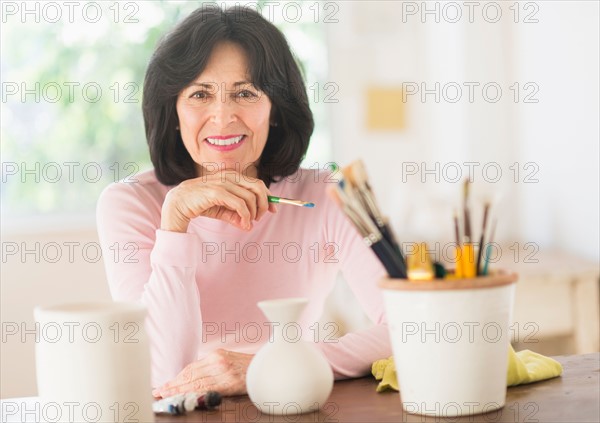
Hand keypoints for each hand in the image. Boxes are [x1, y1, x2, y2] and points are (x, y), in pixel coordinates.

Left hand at [152, 349, 253, 397]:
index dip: (176, 377)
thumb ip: (213, 366)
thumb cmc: (249, 368)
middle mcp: (218, 361)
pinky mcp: (228, 382)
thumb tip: (195, 377)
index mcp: (217, 354)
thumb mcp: (229, 360)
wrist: (268, 369)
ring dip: (178, 389)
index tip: (165, 384)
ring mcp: (223, 371)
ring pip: (195, 382)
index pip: (191, 367)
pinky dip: (193, 393)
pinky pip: (206, 389)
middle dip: (173, 384)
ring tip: (166, 395)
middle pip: (190, 374)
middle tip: (160, 392)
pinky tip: (184, 397)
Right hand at [161, 170, 276, 232]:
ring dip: (253, 213)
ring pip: (250, 197)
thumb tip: (249, 225)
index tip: (273, 209)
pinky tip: (244, 224)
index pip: (257, 183)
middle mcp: (229, 176)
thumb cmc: (200, 204)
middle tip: (260, 217)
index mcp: (232, 176)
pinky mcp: (217, 192)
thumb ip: (235, 214)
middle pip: (258, 187)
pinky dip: (246, 216)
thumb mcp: (222, 210)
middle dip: (264, 204)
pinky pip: (240, 204)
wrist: (178, 204)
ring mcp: (223, 183)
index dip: (268, 196)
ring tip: (248, 224)